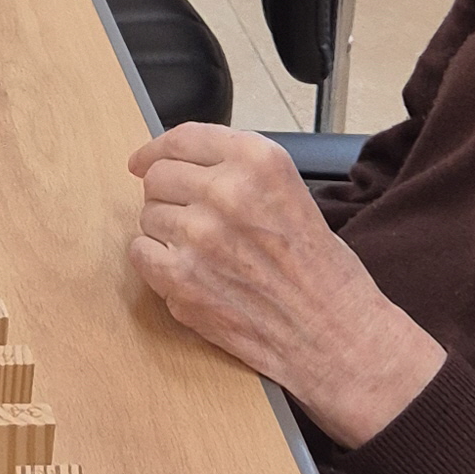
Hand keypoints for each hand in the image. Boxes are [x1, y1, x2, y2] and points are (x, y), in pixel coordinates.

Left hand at [126, 124, 442, 445]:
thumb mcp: (291, 190)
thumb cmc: (321, 271)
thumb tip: (178, 164)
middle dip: (168, 195)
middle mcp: (225, 190)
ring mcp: (200, 234)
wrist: (334, 335)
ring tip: (205, 253)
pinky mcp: (181, 278)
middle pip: (158, 176)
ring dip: (166, 231)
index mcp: (258, 160)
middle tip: (192, 218)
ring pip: (148, 215)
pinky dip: (155, 262)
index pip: (183, 138)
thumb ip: (238, 171)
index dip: (157, 150)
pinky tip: (186, 272)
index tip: (144, 160)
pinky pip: (139, 252)